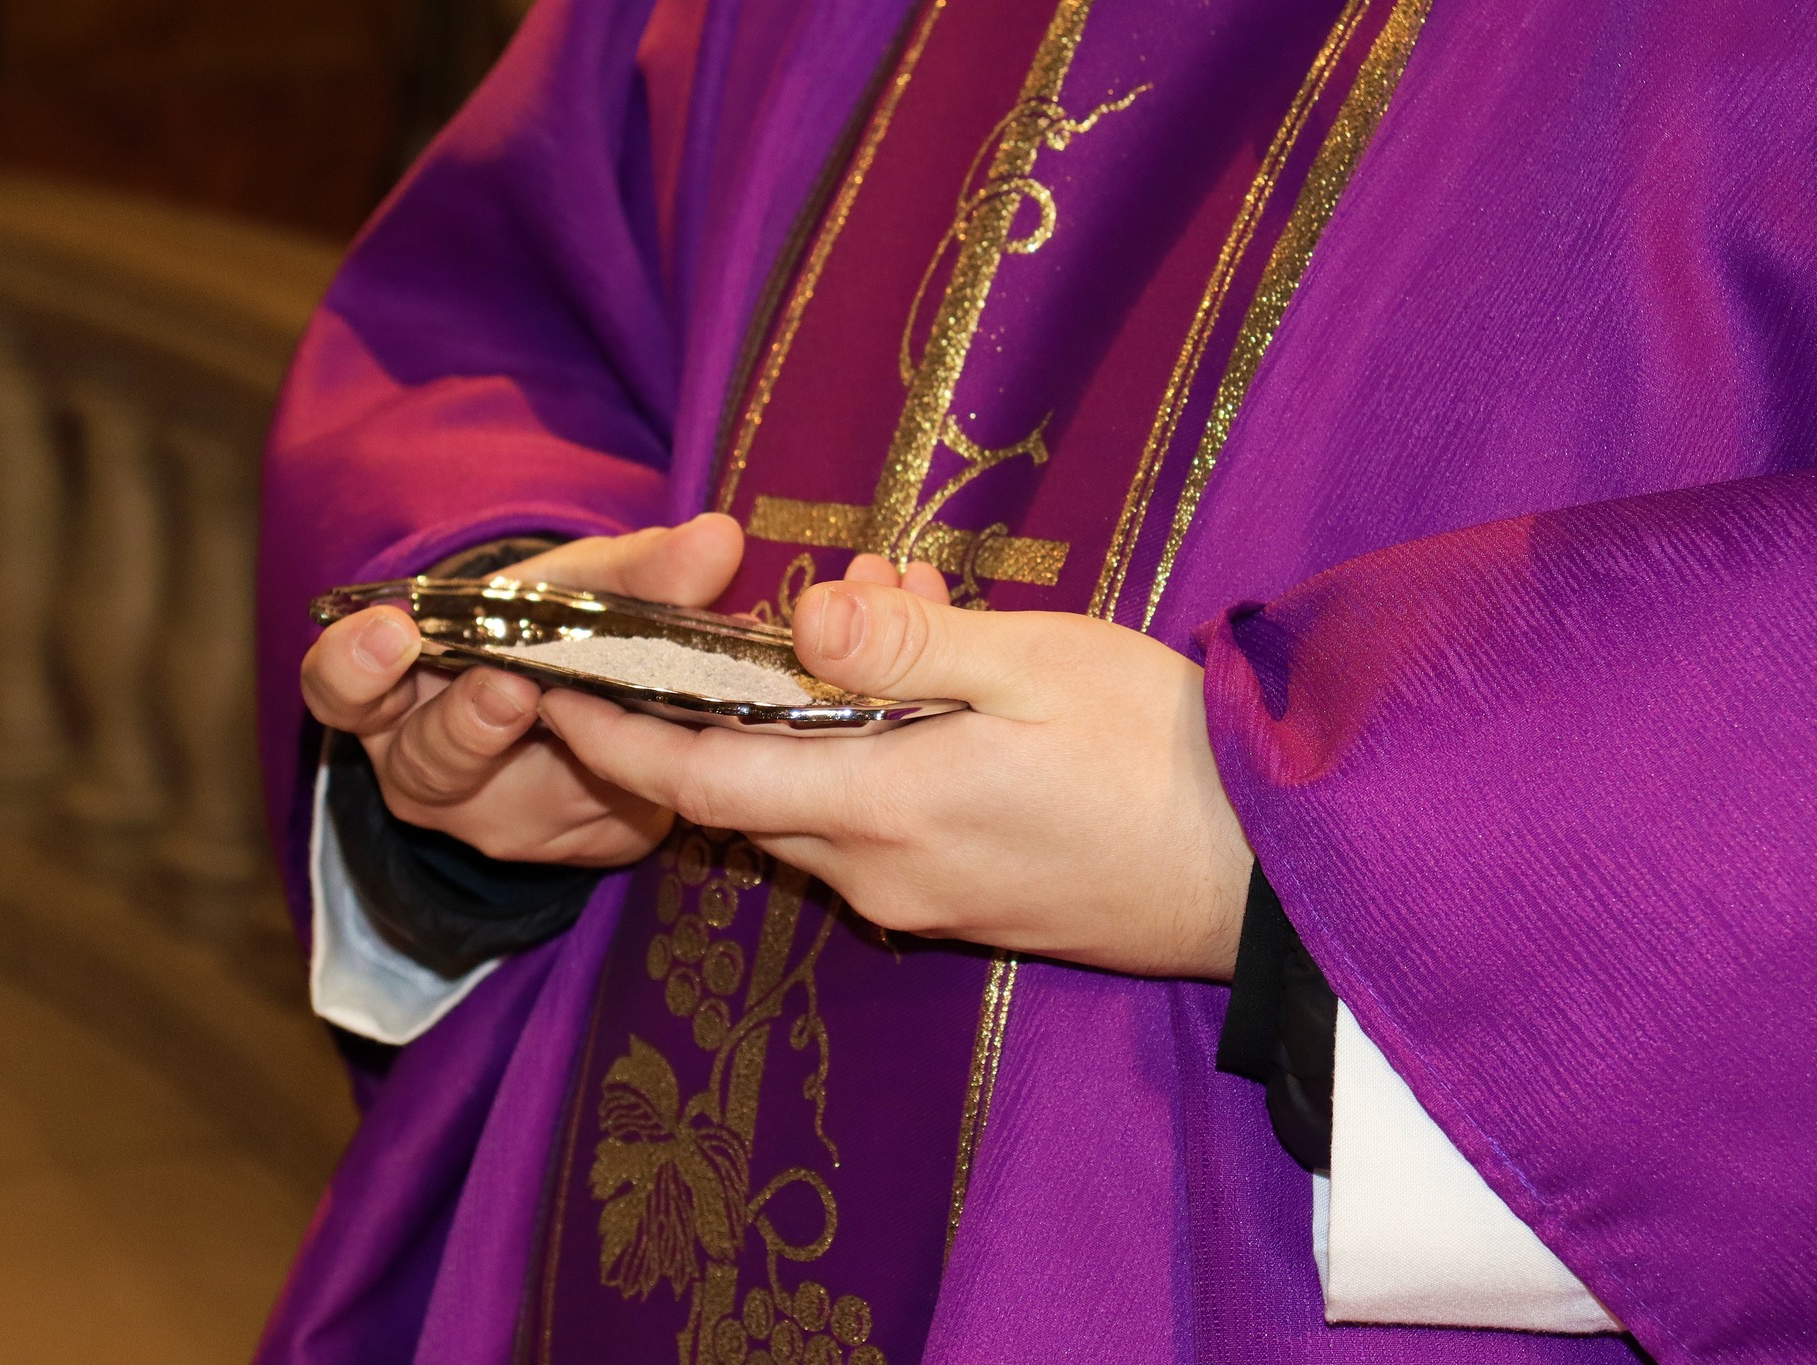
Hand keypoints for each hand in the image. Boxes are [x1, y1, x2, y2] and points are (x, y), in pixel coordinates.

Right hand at [299, 514, 743, 864]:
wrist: (606, 708)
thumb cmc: (557, 629)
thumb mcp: (581, 586)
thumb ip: (637, 569)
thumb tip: (716, 538)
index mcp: (396, 688)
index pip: (338, 687)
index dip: (351, 665)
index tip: (388, 630)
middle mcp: (429, 766)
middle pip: (427, 761)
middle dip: (467, 725)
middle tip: (509, 689)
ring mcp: (499, 817)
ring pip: (514, 807)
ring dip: (566, 767)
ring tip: (598, 726)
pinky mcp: (573, 846)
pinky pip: (601, 825)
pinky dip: (636, 788)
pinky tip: (667, 764)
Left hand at [539, 560, 1253, 977]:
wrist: (1267, 881)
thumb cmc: (1162, 753)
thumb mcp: (1037, 666)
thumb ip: (905, 647)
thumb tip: (800, 616)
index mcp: (881, 808)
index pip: (695, 784)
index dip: (611, 737)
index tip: (549, 687)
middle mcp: (878, 873)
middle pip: (741, 798)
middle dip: (710, 709)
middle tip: (727, 617)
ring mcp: (919, 902)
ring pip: (810, 806)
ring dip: (800, 720)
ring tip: (873, 614)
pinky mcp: (961, 907)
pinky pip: (869, 827)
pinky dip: (858, 754)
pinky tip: (924, 684)